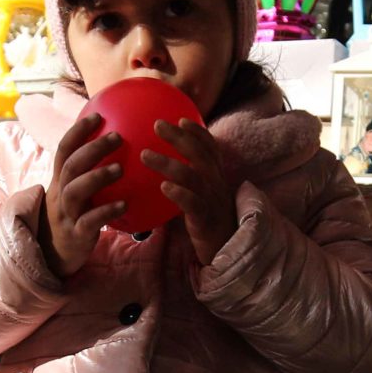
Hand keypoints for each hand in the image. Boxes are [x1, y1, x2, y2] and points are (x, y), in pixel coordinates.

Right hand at [39, 111, 125, 279]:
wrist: (54, 257)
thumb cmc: (73, 218)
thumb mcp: (76, 193)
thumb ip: (89, 174)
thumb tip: (119, 150)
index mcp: (60, 181)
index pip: (64, 150)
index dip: (78, 132)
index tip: (98, 115)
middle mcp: (60, 194)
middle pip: (71, 165)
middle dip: (92, 149)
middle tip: (118, 137)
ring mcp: (66, 215)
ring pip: (75, 191)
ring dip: (97, 177)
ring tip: (120, 169)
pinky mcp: (76, 235)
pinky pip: (88, 222)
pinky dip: (105, 212)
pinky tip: (124, 205)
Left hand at [145, 119, 239, 263]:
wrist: (226, 254)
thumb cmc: (209, 226)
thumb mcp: (201, 200)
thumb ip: (189, 185)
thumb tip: (162, 175)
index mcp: (216, 179)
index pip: (211, 148)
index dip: (198, 132)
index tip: (181, 118)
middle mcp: (216, 185)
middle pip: (200, 154)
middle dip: (179, 137)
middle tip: (157, 124)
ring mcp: (212, 201)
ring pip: (192, 175)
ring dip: (168, 162)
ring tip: (145, 155)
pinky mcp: (205, 220)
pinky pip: (193, 203)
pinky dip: (179, 192)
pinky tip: (163, 186)